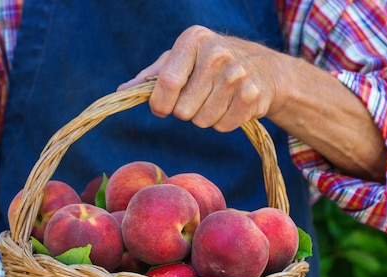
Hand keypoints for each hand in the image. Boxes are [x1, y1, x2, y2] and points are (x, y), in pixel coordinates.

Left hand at [118, 25, 281, 132]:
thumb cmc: (210, 64)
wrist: (263, 68)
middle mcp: (217, 54)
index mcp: (193, 40)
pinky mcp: (252, 96)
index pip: (167, 83)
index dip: (160, 104)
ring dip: (204, 118)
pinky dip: (223, 123)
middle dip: (185, 111)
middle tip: (198, 97)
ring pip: (202, 122)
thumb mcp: (181, 60)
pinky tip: (230, 105)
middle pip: (182, 110)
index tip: (162, 108)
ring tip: (215, 100)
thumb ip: (152, 76)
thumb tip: (123, 91)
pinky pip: (222, 127)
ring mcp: (237, 75)